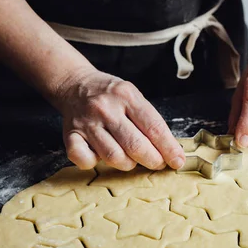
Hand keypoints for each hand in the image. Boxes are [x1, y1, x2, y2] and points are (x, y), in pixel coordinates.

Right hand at [54, 67, 185, 170]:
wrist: (75, 84)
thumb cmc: (110, 95)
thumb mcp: (133, 96)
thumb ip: (148, 120)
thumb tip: (170, 150)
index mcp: (127, 95)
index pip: (154, 127)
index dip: (168, 148)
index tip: (177, 161)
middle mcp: (106, 108)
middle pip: (135, 145)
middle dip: (152, 160)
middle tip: (158, 163)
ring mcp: (87, 122)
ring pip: (113, 156)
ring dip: (128, 164)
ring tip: (131, 159)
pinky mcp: (70, 134)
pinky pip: (84, 159)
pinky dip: (94, 163)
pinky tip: (100, 157)